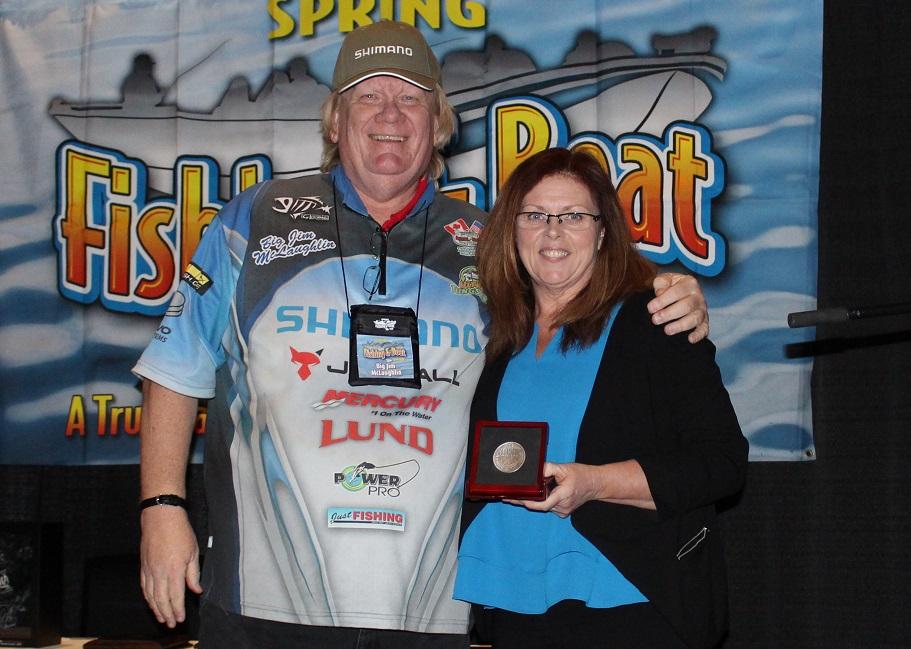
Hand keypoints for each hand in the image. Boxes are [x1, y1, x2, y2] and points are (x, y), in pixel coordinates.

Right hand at [140, 505, 201, 627]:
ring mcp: (149, 570)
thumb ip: (193, 574)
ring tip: (162, 618)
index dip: (177, 610)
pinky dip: (147, 598)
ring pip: (151, 596)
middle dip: (167, 614)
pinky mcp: (143, 566)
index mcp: (174, 569)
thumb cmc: (180, 532)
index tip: (180, 619)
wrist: (161, 517)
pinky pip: (144, 586)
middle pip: (161, 600)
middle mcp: (160, 572)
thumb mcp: (193, 552)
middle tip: (171, 624)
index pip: (176, 596)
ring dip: (156, 609)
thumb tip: (196, 590)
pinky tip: (151, 603)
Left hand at [507, 462, 602, 517]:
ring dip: (534, 499)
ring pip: (543, 506)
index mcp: (563, 496)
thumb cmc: (581, 475)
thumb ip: (548, 468)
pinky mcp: (562, 513)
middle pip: (539, 505)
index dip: (528, 502)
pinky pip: (548, 507)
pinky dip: (542, 500)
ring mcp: (563, 511)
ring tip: (523, 491)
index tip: (516, 499)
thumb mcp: (564, 468)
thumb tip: (534, 470)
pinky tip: (540, 493)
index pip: (542, 504)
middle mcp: (562, 507)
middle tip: (507, 497)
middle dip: (524, 500)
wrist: (595, 484)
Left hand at [648, 273, 708, 342]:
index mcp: (690, 283)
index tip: (650, 308)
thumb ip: (661, 282)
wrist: (685, 292)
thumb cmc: (672, 287)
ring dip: (680, 325)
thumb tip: (659, 293)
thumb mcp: (665, 279)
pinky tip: (690, 339)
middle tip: (655, 320)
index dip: (662, 301)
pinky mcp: (704, 322)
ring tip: (667, 330)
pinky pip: (704, 329)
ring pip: (695, 318)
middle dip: (669, 314)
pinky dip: (698, 334)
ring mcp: (702, 310)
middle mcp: (698, 296)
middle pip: (686, 306)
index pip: (676, 292)